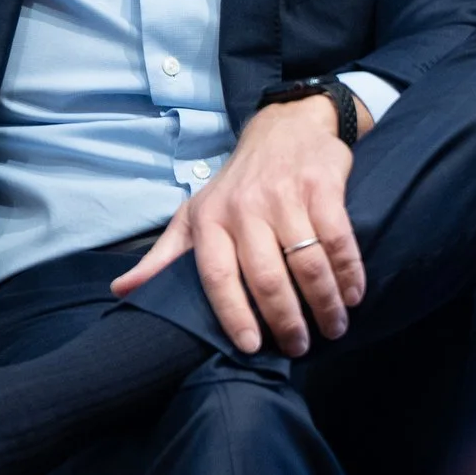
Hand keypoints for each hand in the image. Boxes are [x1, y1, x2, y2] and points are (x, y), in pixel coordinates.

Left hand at [110, 95, 372, 357]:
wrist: (284, 128)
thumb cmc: (237, 185)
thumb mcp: (194, 214)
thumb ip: (164, 256)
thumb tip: (122, 292)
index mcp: (210, 219)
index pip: (217, 276)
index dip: (233, 314)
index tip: (250, 347)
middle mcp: (245, 208)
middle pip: (266, 276)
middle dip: (285, 320)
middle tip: (298, 346)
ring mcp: (285, 196)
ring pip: (306, 262)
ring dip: (324, 302)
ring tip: (333, 327)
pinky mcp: (322, 186)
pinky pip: (338, 239)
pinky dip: (349, 272)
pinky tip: (352, 294)